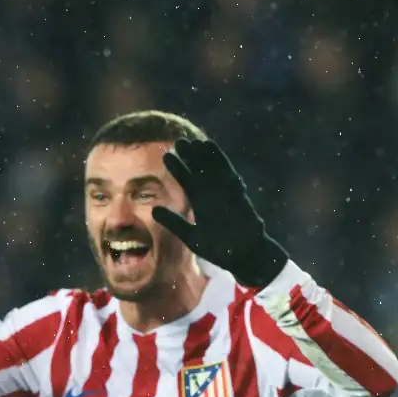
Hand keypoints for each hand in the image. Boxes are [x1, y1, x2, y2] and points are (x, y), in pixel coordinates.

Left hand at [150, 138, 288, 287]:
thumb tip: (153, 210)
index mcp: (202, 205)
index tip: (167, 156)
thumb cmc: (219, 248)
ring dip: (203, 155)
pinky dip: (219, 159)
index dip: (179, 169)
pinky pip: (227, 172)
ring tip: (193, 141)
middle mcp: (213, 196)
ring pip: (213, 169)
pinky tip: (210, 147)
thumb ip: (174, 222)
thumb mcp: (191, 236)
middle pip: (200, 171)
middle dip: (191, 157)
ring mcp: (225, 193)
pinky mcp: (237, 193)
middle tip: (179, 141)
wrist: (244, 255)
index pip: (188, 183)